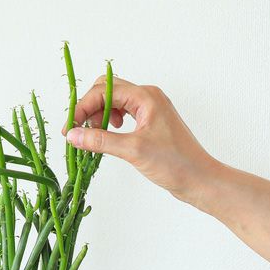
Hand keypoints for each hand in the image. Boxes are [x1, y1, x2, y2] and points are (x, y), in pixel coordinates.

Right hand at [64, 77, 218, 206]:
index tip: (70, 128)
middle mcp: (147, 97)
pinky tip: (107, 136)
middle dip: (89, 108)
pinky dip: (108, 123)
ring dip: (98, 115)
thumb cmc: (174, 163)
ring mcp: (149, 109)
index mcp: (146, 97)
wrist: (200, 179)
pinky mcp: (149, 122)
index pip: (104, 90)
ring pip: (113, 101)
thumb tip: (73, 135)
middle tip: (77, 130)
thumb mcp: (133, 151)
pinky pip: (122, 113)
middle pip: (106, 90)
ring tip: (93, 135)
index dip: (83, 107)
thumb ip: (101, 141)